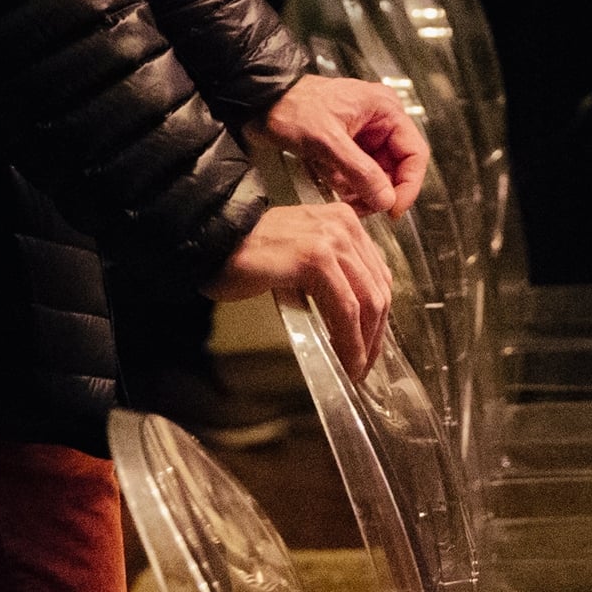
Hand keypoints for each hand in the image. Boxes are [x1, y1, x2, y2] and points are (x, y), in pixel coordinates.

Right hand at [203, 202, 394, 375]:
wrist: (212, 243)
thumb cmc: (248, 255)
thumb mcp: (300, 256)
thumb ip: (330, 274)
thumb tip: (353, 318)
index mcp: (344, 221)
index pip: (378, 274)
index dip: (379, 316)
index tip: (371, 345)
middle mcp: (344, 225)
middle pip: (378, 289)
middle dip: (375, 335)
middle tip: (363, 366)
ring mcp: (332, 239)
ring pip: (366, 301)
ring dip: (364, 344)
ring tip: (354, 370)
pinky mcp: (315, 258)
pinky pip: (345, 308)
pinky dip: (349, 340)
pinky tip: (344, 360)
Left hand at [252, 73, 430, 217]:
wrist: (259, 102)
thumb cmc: (290, 106)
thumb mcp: (327, 141)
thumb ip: (360, 172)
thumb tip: (386, 200)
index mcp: (385, 110)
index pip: (414, 154)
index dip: (408, 185)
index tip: (392, 209)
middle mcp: (379, 122)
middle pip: (396, 169)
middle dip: (379, 191)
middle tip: (361, 208)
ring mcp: (363, 136)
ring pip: (376, 176)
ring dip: (360, 191)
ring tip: (341, 194)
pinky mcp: (346, 148)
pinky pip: (357, 175)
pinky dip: (346, 185)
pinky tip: (329, 181)